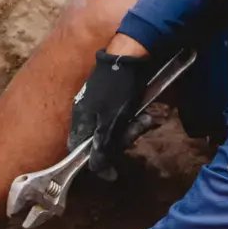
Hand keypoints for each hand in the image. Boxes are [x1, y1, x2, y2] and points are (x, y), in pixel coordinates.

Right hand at [69, 49, 154, 179]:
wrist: (129, 55)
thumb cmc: (117, 90)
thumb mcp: (110, 123)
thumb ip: (103, 148)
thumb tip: (101, 173)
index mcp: (80, 122)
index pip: (82, 153)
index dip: (99, 162)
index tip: (114, 170)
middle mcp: (86, 115)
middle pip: (102, 142)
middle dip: (123, 140)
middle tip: (138, 129)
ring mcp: (99, 106)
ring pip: (115, 130)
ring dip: (133, 129)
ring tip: (146, 119)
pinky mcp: (113, 99)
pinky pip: (122, 118)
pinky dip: (134, 118)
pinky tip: (145, 113)